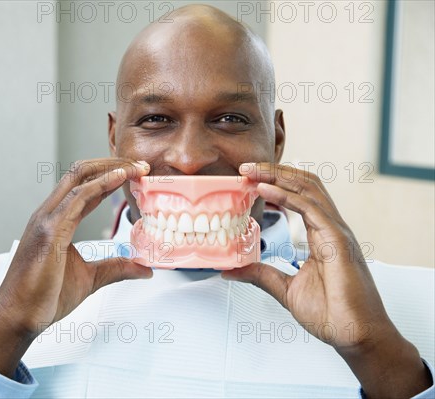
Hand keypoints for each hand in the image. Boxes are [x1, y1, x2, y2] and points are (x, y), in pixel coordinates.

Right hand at [0, 158, 151, 376]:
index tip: (136, 174)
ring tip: (137, 168)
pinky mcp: (50, 231)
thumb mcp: (91, 278)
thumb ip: (117, 267)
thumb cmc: (44, 298)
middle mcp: (49, 213)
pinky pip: (78, 197)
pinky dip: (101, 184)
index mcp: (56, 220)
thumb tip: (146, 269)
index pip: (85, 187)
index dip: (111, 176)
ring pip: (79, 177)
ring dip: (111, 169)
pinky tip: (120, 178)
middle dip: (112, 163)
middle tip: (141, 165)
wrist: (18, 318)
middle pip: (81, 172)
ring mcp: (47, 219)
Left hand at [222, 162, 430, 397]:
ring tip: (252, 170)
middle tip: (245, 166)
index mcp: (321, 235)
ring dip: (278, 176)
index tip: (248, 178)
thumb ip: (260, 274)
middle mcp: (330, 228)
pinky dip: (286, 196)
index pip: (299, 196)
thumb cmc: (332, 313)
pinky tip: (265, 190)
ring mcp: (336, 232)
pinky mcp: (338, 240)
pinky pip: (310, 209)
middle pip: (304, 185)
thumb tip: (232, 270)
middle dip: (274, 172)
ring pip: (308, 190)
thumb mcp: (285, 288)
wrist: (355, 336)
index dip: (275, 183)